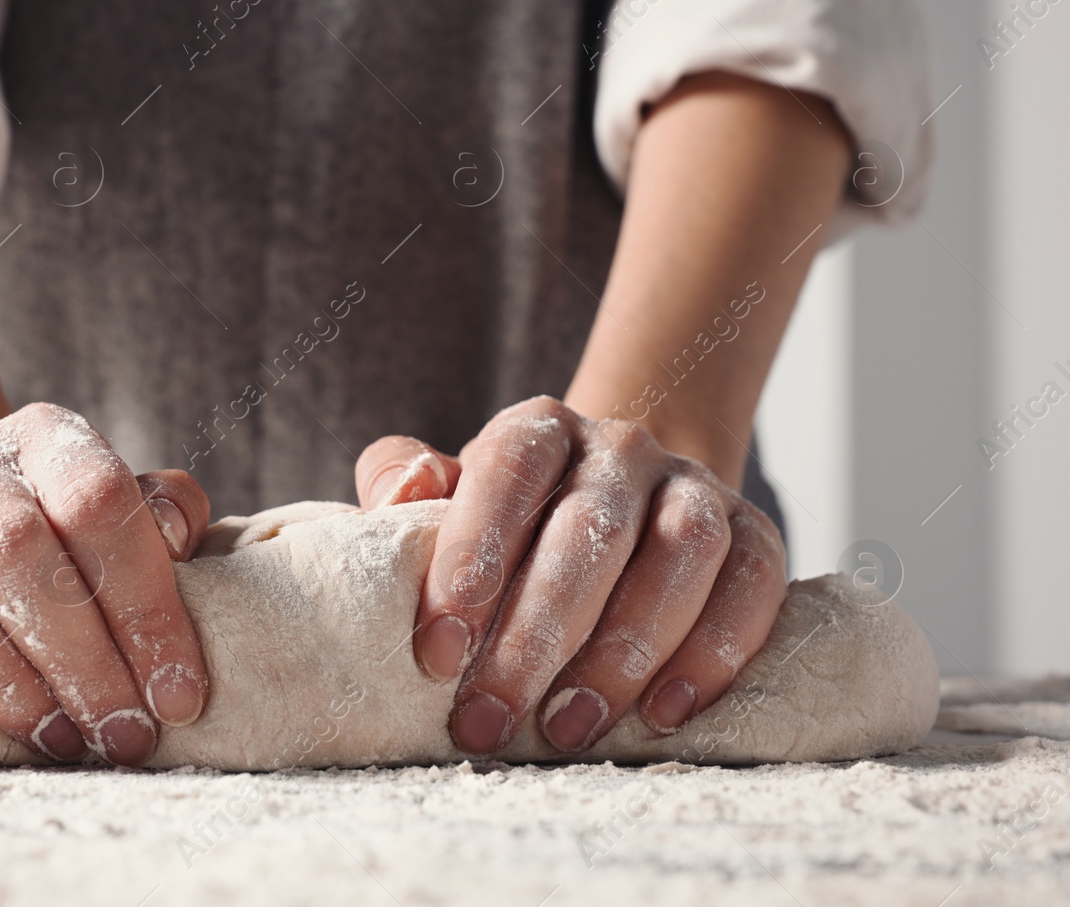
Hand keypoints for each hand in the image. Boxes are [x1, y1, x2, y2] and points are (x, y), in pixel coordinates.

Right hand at [0, 403, 210, 765]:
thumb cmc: (57, 540)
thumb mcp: (119, 518)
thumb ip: (162, 516)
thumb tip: (178, 535)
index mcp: (44, 436)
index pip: (98, 502)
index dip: (145, 605)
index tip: (178, 696)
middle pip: (13, 547)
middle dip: (78, 657)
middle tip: (119, 734)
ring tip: (54, 740)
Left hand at [355, 396, 786, 753]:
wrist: (615, 503)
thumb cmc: (508, 520)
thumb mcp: (445, 494)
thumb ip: (403, 482)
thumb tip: (403, 492)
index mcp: (539, 428)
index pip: (509, 471)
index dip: (474, 555)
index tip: (438, 649)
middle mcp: (621, 447)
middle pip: (592, 528)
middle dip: (537, 634)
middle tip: (490, 717)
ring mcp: (694, 486)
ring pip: (681, 551)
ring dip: (626, 648)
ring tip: (571, 726)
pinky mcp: (753, 532)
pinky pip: (753, 585)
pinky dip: (714, 652)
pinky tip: (663, 712)